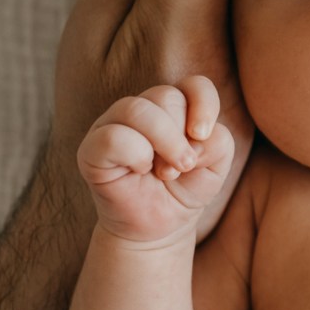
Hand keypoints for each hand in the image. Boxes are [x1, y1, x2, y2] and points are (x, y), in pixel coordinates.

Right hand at [77, 76, 232, 244]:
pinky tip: (139, 170)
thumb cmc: (186, 188)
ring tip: (169, 172)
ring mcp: (112, 125)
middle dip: (182, 136)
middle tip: (183, 166)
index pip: (194, 85)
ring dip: (163, 143)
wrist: (161, 225)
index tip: (203, 135)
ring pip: (136, 109)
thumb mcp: (216, 165)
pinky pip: (113, 137)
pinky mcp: (91, 149)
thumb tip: (195, 136)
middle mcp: (141, 109)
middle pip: (166, 96)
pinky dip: (136, 155)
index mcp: (174, 107)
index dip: (204, 104)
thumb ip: (218, 142)